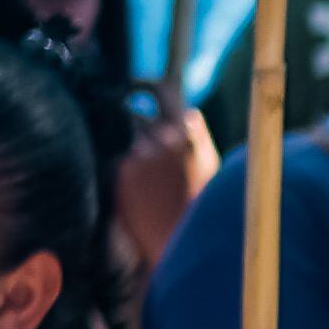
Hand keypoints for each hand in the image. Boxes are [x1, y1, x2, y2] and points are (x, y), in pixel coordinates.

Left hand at [115, 99, 219, 274]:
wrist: (184, 242)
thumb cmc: (202, 207)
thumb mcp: (210, 165)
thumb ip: (197, 135)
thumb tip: (187, 114)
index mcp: (187, 131)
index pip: (159, 91)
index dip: (144, 86)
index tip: (135, 86)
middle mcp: (162, 136)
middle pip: (136, 118)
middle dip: (138, 132)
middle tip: (142, 154)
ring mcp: (140, 153)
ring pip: (126, 142)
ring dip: (132, 157)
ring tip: (148, 184)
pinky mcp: (124, 172)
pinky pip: (118, 161)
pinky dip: (124, 174)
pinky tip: (139, 194)